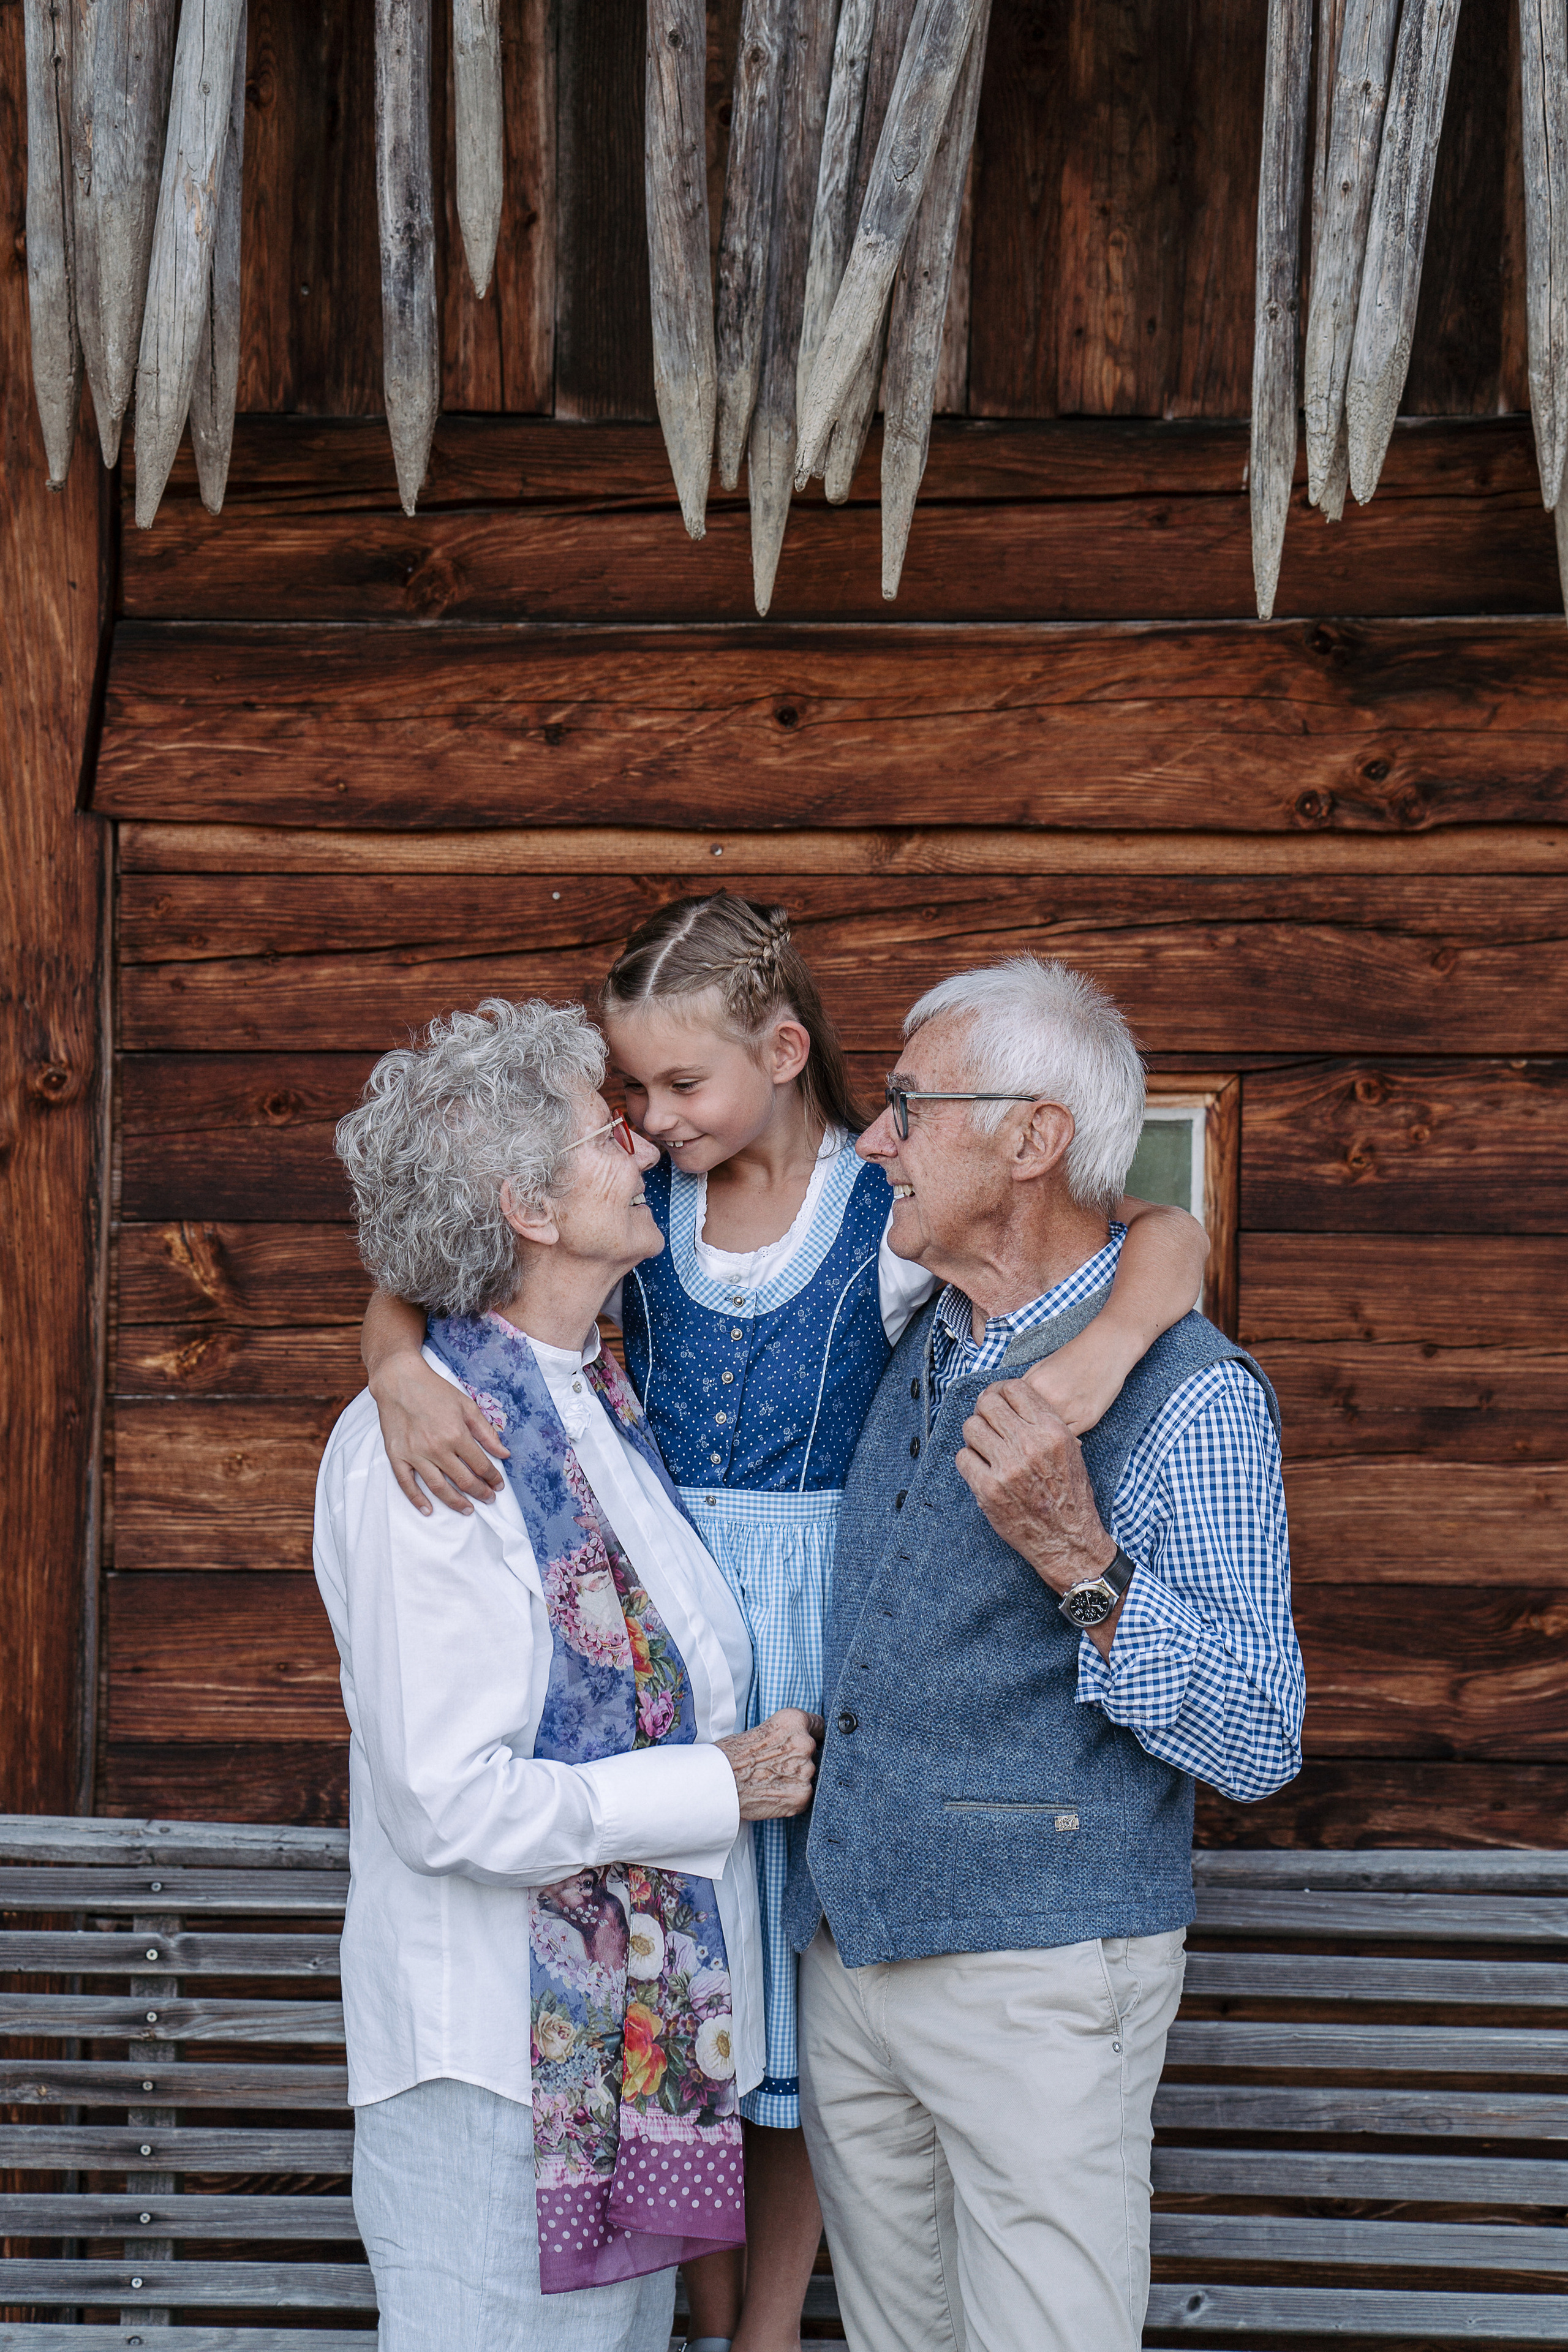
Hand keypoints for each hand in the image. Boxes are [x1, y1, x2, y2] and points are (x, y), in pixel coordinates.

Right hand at [371, 1354, 508, 1515]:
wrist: (400, 1381)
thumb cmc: (435, 1391)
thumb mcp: (467, 1406)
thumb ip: (486, 1432)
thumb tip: (504, 1454)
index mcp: (457, 1434)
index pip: (480, 1465)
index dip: (493, 1478)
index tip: (498, 1486)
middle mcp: (437, 1448)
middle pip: (463, 1480)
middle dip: (479, 1493)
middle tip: (488, 1500)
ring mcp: (415, 1454)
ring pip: (438, 1487)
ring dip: (455, 1502)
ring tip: (467, 1510)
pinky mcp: (397, 1456)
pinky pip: (407, 1484)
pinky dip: (417, 1499)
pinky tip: (429, 1510)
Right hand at [717, 1709, 822, 1820]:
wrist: (720, 1781)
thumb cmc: (732, 1754)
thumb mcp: (764, 1728)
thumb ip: (788, 1733)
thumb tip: (799, 1740)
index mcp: (794, 1721)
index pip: (819, 1726)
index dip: (814, 1735)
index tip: (811, 1741)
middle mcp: (804, 1744)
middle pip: (814, 1753)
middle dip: (800, 1759)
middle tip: (778, 1766)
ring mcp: (805, 1771)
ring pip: (809, 1775)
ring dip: (796, 1779)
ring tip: (773, 1781)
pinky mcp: (801, 1795)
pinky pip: (804, 1795)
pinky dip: (792, 1796)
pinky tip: (774, 1793)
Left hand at [956, 1378, 1116, 1599]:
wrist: (1068, 1540)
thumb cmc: (1070, 1495)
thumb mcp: (1069, 1450)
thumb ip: (1043, 1422)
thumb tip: (1009, 1399)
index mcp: (1052, 1431)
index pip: (1014, 1389)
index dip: (1001, 1391)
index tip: (998, 1400)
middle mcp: (1029, 1445)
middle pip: (987, 1404)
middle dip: (984, 1410)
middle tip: (987, 1422)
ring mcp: (1007, 1468)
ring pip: (971, 1427)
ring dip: (975, 1435)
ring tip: (985, 1448)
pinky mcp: (988, 1490)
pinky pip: (963, 1457)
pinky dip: (969, 1461)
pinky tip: (982, 1468)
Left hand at [1019, 1322, 1128, 1435]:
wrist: (1105, 1348)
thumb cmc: (1074, 1355)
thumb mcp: (1041, 1366)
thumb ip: (1026, 1388)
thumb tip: (1010, 1406)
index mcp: (1035, 1385)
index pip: (1013, 1412)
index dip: (1013, 1419)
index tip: (1015, 1424)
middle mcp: (1051, 1399)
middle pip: (1031, 1427)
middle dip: (1029, 1430)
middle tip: (1030, 1433)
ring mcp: (1070, 1411)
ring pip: (1049, 1436)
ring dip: (1046, 1437)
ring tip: (1046, 1436)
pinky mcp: (1087, 1419)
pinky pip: (1068, 1439)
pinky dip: (1064, 1439)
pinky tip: (1062, 1435)